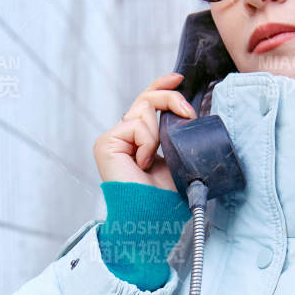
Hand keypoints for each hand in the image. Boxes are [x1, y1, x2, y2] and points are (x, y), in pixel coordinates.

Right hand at [93, 72, 194, 188]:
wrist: (154, 215)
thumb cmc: (166, 195)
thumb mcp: (176, 156)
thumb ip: (174, 134)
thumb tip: (189, 114)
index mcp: (137, 140)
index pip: (147, 104)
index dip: (161, 86)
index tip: (178, 78)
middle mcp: (122, 137)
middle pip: (145, 99)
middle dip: (169, 99)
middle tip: (188, 113)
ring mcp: (112, 140)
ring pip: (143, 111)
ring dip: (157, 135)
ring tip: (153, 162)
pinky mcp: (106, 143)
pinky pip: (136, 126)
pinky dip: (147, 143)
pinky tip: (142, 164)